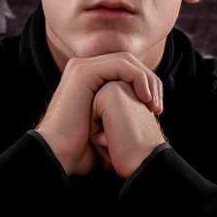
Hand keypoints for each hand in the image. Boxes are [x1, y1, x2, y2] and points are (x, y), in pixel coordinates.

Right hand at [36, 53, 162, 175]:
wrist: (57, 156)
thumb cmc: (79, 151)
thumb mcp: (104, 133)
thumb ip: (118, 120)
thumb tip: (137, 125)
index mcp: (88, 80)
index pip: (126, 70)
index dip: (146, 86)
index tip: (156, 111)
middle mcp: (84, 69)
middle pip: (129, 62)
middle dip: (150, 82)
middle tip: (158, 108)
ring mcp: (82, 67)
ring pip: (127, 60)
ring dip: (148, 81)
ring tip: (154, 106)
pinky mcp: (84, 71)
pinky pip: (121, 65)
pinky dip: (138, 79)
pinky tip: (145, 99)